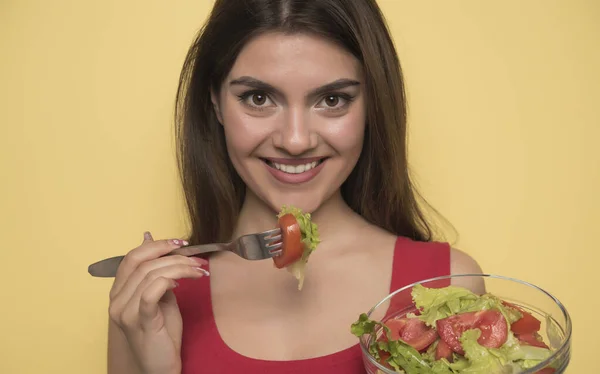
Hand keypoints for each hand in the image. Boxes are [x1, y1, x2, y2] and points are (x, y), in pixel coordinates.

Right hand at [108, 232, 208, 373]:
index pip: (131, 257)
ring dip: (180, 268)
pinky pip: (151, 292)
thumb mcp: (160, 297)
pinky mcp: (140, 321)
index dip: (156, 245)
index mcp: (118, 292)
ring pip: (151, 274)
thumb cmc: (162, 333)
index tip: (180, 243)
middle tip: (197, 260)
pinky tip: (181, 283)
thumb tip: (152, 241)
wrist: (161, 366)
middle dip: (174, 256)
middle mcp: (116, 301)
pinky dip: (168, 281)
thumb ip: (157, 274)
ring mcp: (125, 312)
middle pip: (143, 263)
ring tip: (198, 271)